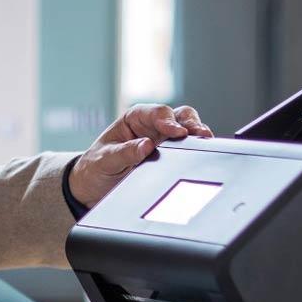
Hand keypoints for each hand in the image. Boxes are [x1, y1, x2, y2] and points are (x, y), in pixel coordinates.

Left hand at [69, 104, 212, 207]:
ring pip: (189, 132)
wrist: (94, 187)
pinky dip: (198, 152)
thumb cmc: (96, 167)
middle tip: (201, 135)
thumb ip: (125, 152)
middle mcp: (153, 127)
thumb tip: (146, 145)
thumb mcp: (105, 160)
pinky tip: (204, 157)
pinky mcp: (171, 158)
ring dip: (198, 136)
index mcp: (135, 119)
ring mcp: (164, 142)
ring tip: (207, 144)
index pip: (157, 113)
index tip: (177, 132)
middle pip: (180, 116)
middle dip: (192, 123)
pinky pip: (188, 152)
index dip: (169, 121)